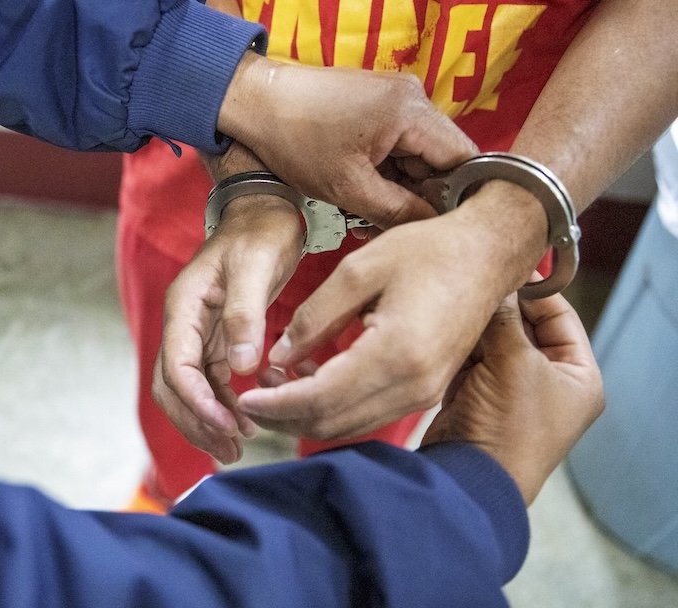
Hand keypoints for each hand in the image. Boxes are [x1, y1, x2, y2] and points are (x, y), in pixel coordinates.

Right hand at [152, 191, 303, 463]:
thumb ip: (247, 316)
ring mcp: (197, 333)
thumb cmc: (259, 232)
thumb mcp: (255, 267)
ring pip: (190, 390)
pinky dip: (224, 404)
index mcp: (183, 307)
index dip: (197, 402)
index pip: (176, 366)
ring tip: (240, 445)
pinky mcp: (216, 339)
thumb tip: (243, 366)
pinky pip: (211, 381)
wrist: (264, 212)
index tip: (226, 425)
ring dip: (209, 420)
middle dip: (197, 422)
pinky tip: (247, 420)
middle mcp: (183, 324)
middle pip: (173, 387)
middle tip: (231, 450)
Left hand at [219, 53, 477, 228]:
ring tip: (368, 218)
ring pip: (418, 157)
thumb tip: (430, 228)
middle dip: (421, 198)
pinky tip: (362, 199)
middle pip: (441, 160)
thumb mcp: (348, 188)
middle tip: (393, 229)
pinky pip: (398, 146)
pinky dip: (385, 174)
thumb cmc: (294, 138)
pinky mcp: (379, 106)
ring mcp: (396, 99)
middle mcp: (413, 98)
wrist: (257, 104)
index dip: (453, 199)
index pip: (462, 161)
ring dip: (399, 189)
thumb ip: (398, 210)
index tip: (437, 230)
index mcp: (412, 112)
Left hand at [233, 195, 537, 440]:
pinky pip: (369, 414)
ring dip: (306, 415)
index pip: (321, 399)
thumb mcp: (360, 269)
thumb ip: (313, 316)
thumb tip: (278, 357)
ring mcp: (423, 393)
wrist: (491, 253)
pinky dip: (334, 407)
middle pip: (332, 423)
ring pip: (349, 425)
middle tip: (250, 396)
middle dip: (284, 417)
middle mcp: (413, 385)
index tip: (245, 397)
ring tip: (274, 384)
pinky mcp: (426, 392)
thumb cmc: (428, 251)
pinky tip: (310, 379)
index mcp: (396, 353)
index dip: (277, 404)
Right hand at [421, 289, 602, 503]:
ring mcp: (510, 390)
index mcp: (578, 376)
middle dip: (498, 308)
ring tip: (454, 303)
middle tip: (472, 283)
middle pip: (522, 326)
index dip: (534, 290)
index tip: (506, 268)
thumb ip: (504, 318)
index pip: (559, 316)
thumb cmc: (510, 429)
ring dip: (475, 327)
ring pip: (492, 341)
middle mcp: (548, 382)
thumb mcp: (514, 362)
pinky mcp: (477, 397)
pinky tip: (445, 329)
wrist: (472, 477)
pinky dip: (459, 346)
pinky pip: (470, 359)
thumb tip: (495, 282)